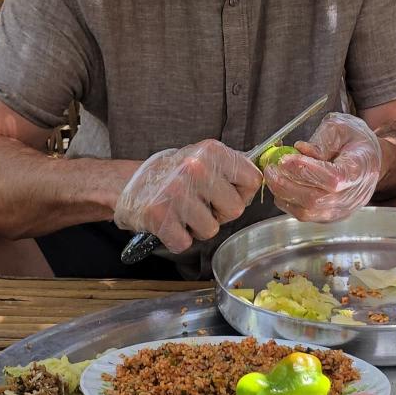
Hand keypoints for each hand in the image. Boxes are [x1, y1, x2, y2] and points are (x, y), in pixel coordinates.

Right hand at [114, 140, 260, 252]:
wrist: (127, 183)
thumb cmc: (172, 173)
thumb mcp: (203, 158)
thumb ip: (232, 167)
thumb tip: (268, 172)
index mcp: (211, 152)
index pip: (252, 180)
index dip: (242, 193)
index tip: (227, 192)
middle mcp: (196, 169)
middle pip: (236, 210)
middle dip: (220, 214)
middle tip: (200, 205)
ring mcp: (176, 193)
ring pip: (211, 230)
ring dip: (198, 228)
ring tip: (182, 212)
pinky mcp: (159, 216)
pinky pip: (185, 242)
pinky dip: (178, 238)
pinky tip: (169, 223)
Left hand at [263, 112, 382, 222]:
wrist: (371, 162)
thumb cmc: (356, 142)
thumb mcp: (342, 128)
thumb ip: (323, 139)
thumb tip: (299, 150)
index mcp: (359, 170)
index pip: (333, 178)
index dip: (306, 170)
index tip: (285, 159)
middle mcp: (352, 196)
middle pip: (316, 200)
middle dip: (286, 184)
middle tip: (270, 167)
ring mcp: (341, 210)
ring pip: (307, 212)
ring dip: (283, 193)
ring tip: (273, 174)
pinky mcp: (329, 216)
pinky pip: (304, 215)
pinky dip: (287, 201)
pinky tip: (282, 184)